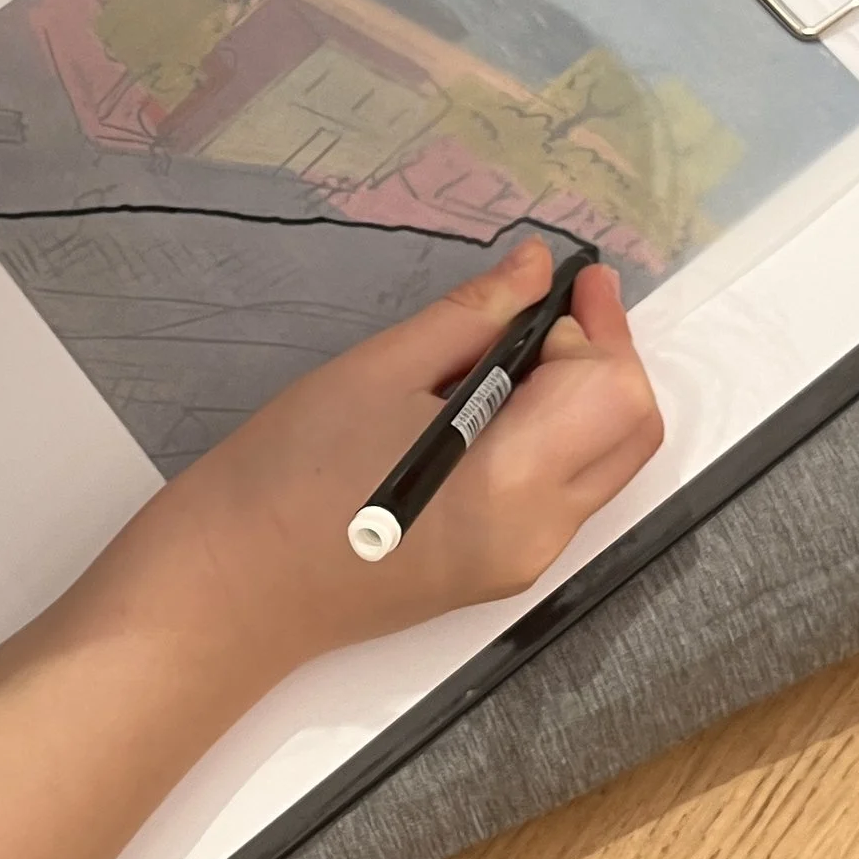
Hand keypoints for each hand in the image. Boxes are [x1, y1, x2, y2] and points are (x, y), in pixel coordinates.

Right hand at [106, 240, 664, 692]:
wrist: (229, 589)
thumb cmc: (288, 472)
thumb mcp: (378, 369)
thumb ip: (472, 317)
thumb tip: (534, 269)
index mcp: (512, 484)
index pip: (613, 392)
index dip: (600, 326)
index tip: (568, 281)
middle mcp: (538, 535)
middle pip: (629, 434)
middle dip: (605, 358)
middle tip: (550, 308)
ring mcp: (523, 564)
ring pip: (603, 465)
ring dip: (581, 399)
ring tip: (507, 354)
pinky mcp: (498, 575)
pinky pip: (562, 494)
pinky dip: (553, 438)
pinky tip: (488, 407)